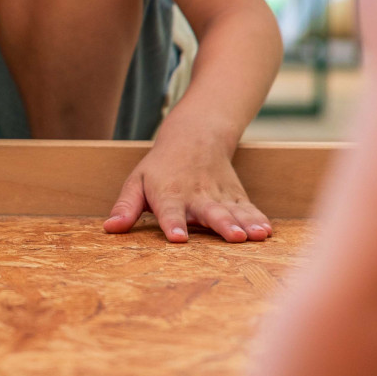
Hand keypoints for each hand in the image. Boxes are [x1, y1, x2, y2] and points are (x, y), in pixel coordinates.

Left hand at [104, 133, 271, 242]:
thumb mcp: (136, 182)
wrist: (195, 136)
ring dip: (246, 223)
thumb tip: (109, 228)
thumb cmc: (160, 167)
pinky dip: (258, 218)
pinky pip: (248, 208)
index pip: (170, 212)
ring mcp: (219, 196)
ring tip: (256, 236)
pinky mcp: (235, 196)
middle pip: (210, 212)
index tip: (178, 238)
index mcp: (169, 194)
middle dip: (222, 225)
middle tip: (234, 237)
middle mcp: (197, 196)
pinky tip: (267, 232)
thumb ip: (125, 207)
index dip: (174, 224)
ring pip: (234, 211)